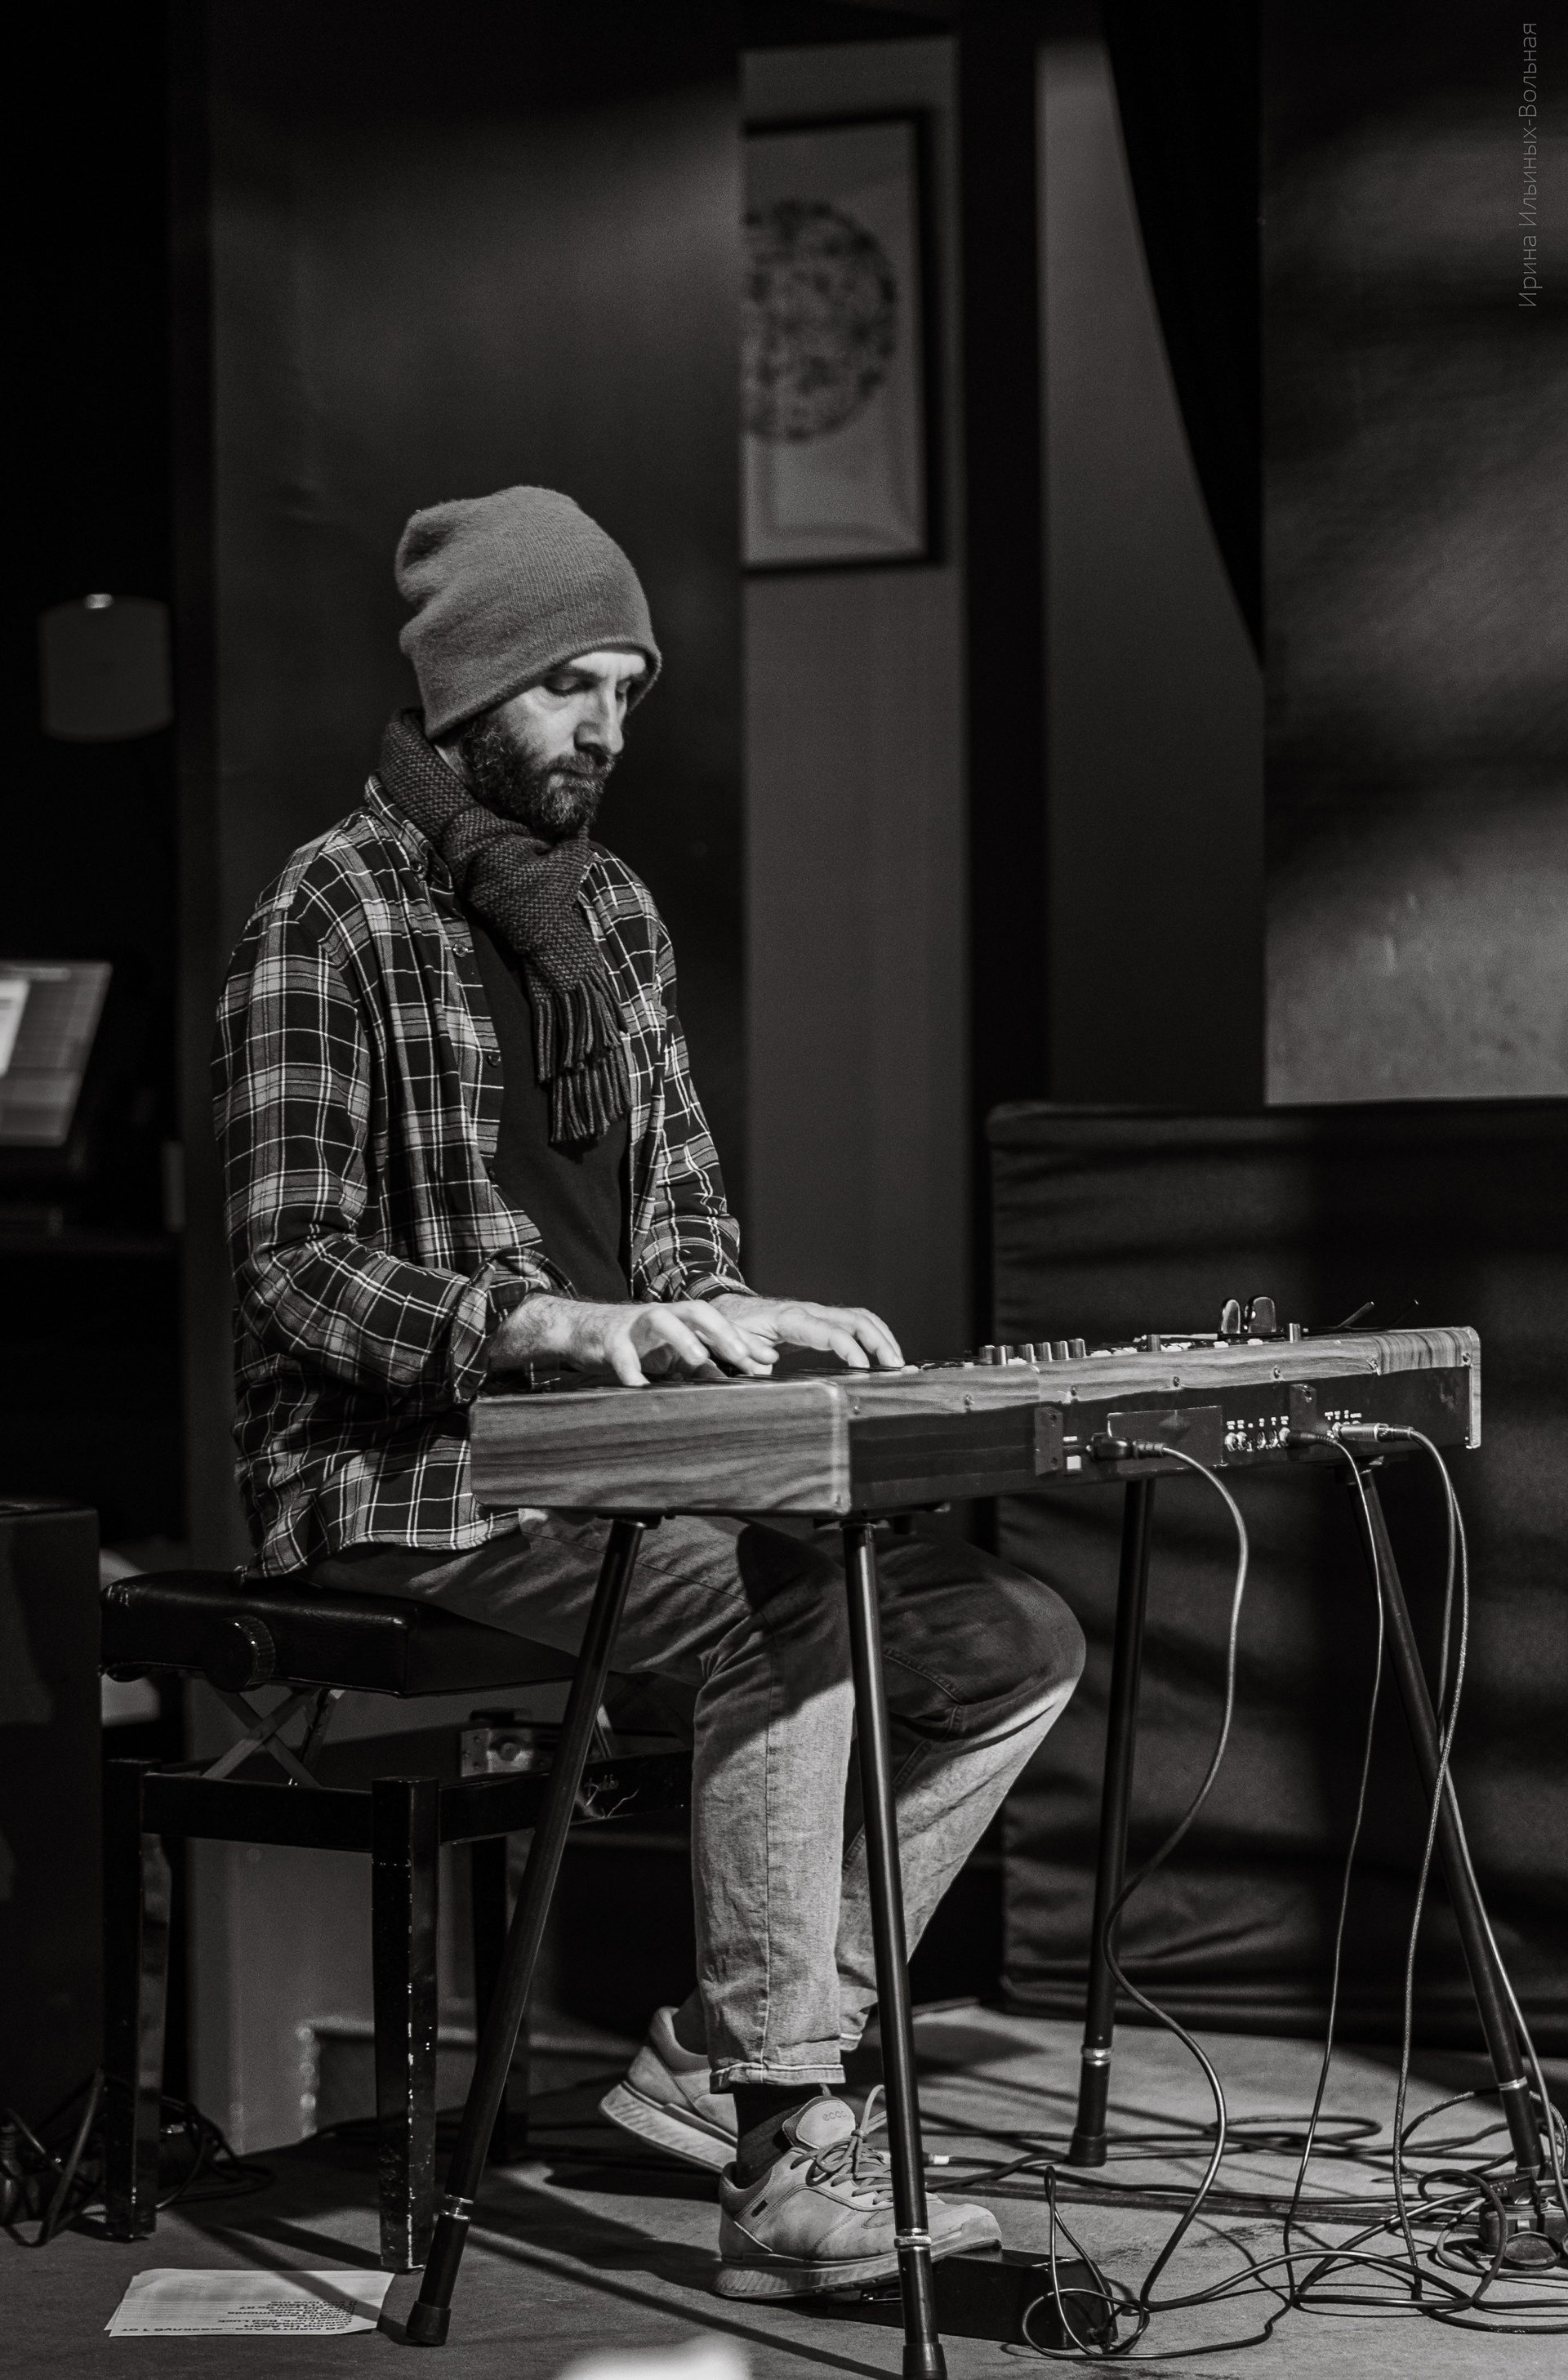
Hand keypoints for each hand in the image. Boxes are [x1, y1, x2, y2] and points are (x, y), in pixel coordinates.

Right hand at [486, 1293, 778, 1388]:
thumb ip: (703, 1369)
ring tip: (699, 1359)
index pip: (720, 1326)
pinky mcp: (611, 1339)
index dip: (745, 1340)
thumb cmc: (638, 1345)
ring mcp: (637, 1325)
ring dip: (682, 1338)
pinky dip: (631, 1370)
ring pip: (662, 1321)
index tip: (770, 1358)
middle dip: (721, 1332)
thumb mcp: (674, 1358)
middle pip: (698, 1312)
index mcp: (683, 1321)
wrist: (587, 1332)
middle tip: (743, 1355)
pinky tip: (640, 1388)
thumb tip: (735, 1384)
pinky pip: (622, 1354)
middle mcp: (665, 1316)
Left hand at [709, 1294, 903, 1371]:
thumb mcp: (734, 1345)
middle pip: (856, 1319)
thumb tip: (767, 1370)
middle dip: (880, 1342)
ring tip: (897, 1363)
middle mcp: (809, 1312)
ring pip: (860, 1317)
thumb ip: (749, 1360)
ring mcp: (817, 1313)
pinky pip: (854, 1321)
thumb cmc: (732, 1327)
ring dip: (882, 1337)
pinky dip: (874, 1334)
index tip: (865, 1368)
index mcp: (790, 1319)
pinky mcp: (821, 1319)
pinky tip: (883, 1353)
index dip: (850, 1348)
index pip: (830, 1331)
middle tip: (895, 1367)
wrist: (728, 1308)